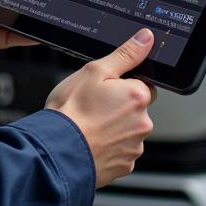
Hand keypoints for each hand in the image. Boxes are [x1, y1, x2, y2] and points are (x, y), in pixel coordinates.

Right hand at [46, 29, 156, 187]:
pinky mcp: (124, 166)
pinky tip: (91, 140)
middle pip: (135, 108)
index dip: (122, 84)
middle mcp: (143, 123)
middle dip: (119, 106)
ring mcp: (134, 147)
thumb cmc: (73, 110)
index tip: (104, 89)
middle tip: (93, 106)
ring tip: (89, 124)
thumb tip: (146, 39)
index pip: (141, 84)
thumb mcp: (95, 70)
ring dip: (113, 127)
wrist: (58, 149)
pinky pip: (120, 150)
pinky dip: (108, 146)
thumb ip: (125, 54)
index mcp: (137, 95)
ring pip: (127, 130)